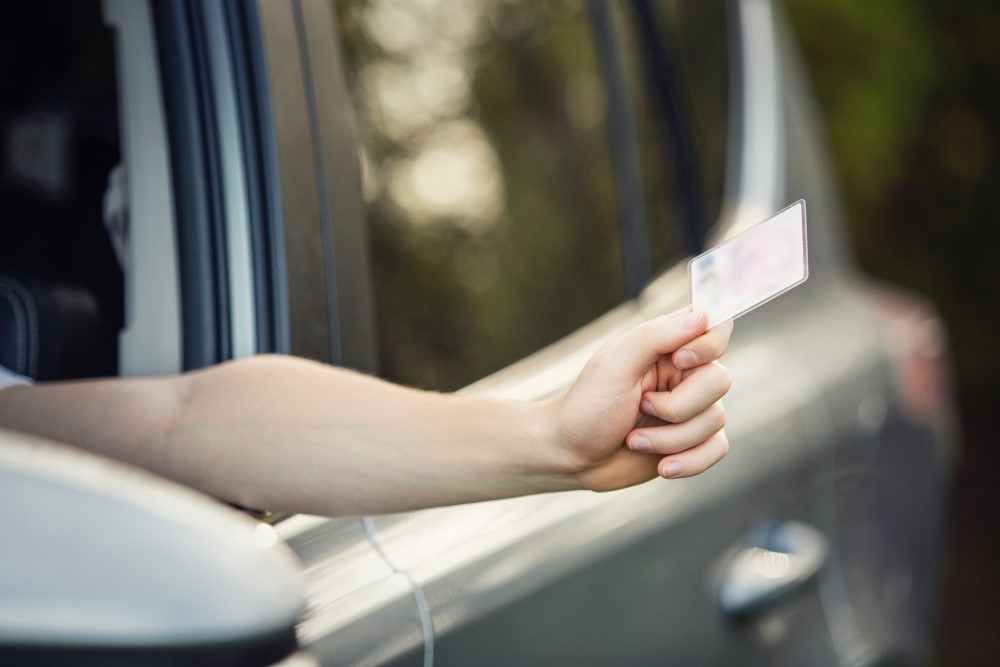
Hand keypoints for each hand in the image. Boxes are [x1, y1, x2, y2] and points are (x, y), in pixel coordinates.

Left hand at [551, 308, 732, 490]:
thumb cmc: (586, 406)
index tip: (679, 359)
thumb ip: (656, 336)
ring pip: (715, 420)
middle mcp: (684, 376)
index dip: (707, 346)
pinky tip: (663, 466)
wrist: (571, 457)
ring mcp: (690, 410)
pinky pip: (717, 449)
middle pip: (719, 381)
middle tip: (640, 407)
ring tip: (634, 440)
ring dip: (671, 439)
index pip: (715, 330)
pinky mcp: (692, 442)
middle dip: (678, 406)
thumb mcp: (614, 364)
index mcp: (667, 348)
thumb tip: (702, 316)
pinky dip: (690, 462)